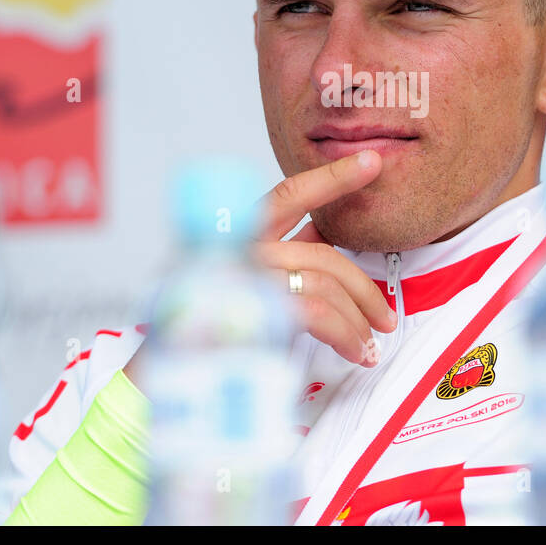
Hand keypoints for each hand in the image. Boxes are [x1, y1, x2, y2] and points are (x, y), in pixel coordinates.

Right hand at [124, 150, 394, 387]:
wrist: (158, 383)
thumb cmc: (204, 335)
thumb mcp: (245, 284)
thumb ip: (281, 260)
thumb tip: (325, 240)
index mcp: (235, 236)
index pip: (288, 195)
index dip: (332, 177)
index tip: (371, 162)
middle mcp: (236, 249)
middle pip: (322, 254)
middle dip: (364, 288)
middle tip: (386, 317)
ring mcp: (241, 277)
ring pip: (323, 283)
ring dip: (358, 319)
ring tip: (369, 346)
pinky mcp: (249, 310)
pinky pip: (316, 312)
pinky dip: (345, 334)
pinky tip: (354, 350)